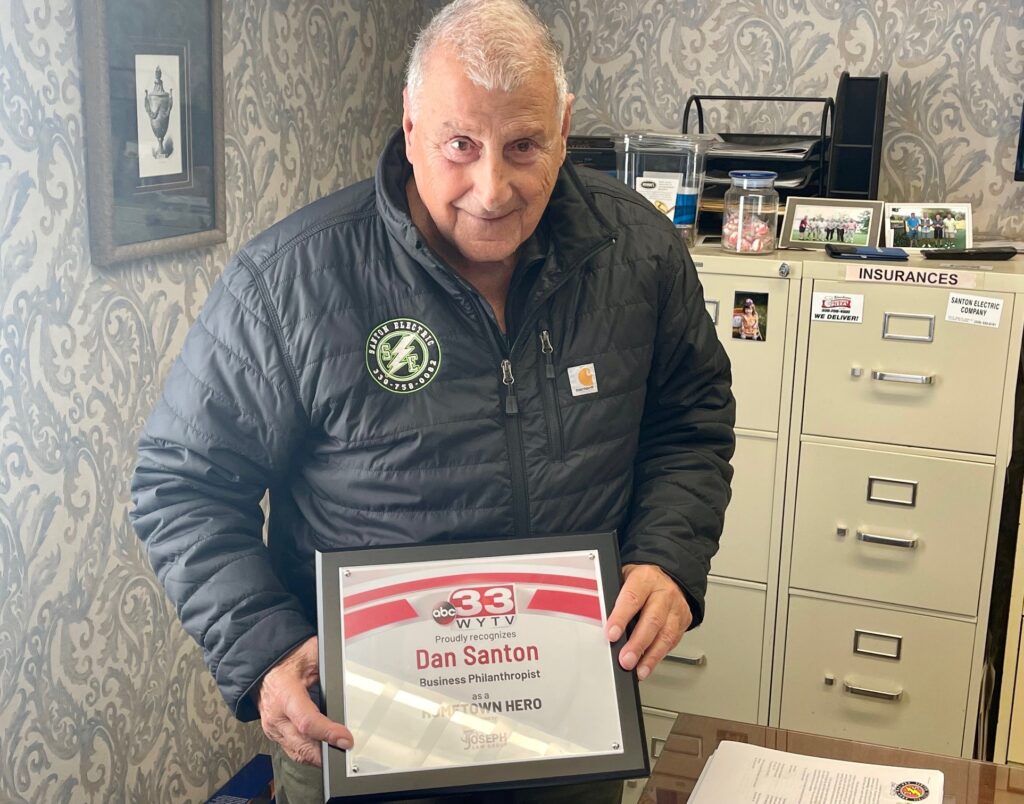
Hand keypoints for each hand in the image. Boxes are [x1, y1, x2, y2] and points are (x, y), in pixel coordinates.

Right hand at [254, 636, 352, 765]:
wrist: (263, 669)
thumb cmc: (286, 660)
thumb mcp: (311, 654)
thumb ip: (329, 667)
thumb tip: (351, 674)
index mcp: (285, 694)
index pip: (307, 721)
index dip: (328, 733)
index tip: (346, 739)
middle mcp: (276, 716)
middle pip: (302, 745)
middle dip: (325, 754)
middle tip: (346, 752)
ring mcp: (273, 728)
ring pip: (297, 752)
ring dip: (318, 758)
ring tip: (338, 753)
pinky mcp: (275, 734)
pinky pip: (293, 750)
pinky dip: (309, 754)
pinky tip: (323, 751)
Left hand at [605, 564, 691, 680]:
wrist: (668, 576)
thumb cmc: (641, 581)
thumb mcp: (624, 578)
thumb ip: (614, 597)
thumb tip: (598, 620)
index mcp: (645, 579)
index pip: (632, 598)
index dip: (621, 618)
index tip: (611, 635)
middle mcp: (664, 593)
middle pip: (652, 620)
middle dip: (638, 643)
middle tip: (625, 659)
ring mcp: (676, 608)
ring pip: (666, 635)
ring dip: (650, 656)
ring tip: (638, 670)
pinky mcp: (683, 622)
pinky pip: (672, 642)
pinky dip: (658, 657)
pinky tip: (647, 665)